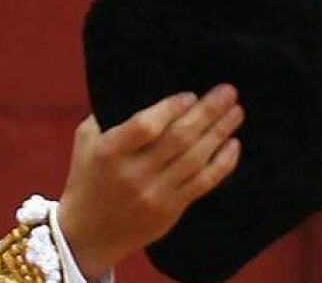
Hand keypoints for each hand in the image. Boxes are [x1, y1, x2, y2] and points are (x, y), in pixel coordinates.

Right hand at [58, 84, 243, 279]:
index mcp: (109, 152)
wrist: (88, 233)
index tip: (190, 95)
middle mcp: (133, 173)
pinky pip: (204, 183)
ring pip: (196, 159)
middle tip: (228, 92)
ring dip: (219, 132)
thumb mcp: (86, 141)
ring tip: (235, 112)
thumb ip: (109, 116)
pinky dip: (222, 163)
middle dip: (207, 112)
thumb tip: (144, 88)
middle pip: (178, 139)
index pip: (145, 126)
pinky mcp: (170, 210)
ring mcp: (154, 194)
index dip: (170, 109)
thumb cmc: (87, 177)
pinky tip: (233, 145)